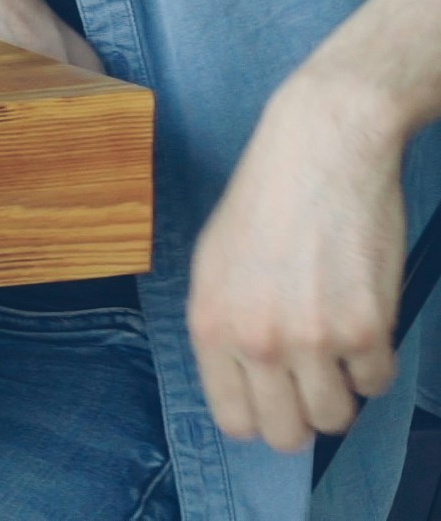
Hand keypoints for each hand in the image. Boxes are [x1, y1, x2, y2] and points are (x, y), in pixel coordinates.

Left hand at [191, 76, 408, 451]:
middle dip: (301, 417)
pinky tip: (363, 326)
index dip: (258, 417)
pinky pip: (377, 383)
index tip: (274, 400)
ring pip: (337, 418)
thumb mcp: (213, 263)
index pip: (233, 420)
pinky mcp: (366, 328)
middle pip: (286, 434)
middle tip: (312, 384)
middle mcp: (256, 341)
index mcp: (210, 326)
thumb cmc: (264, 201)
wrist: (320, 153)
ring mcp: (312, 339)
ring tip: (336, 351)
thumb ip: (223, 327)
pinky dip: (375, 365)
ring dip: (341, 392)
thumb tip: (241, 382)